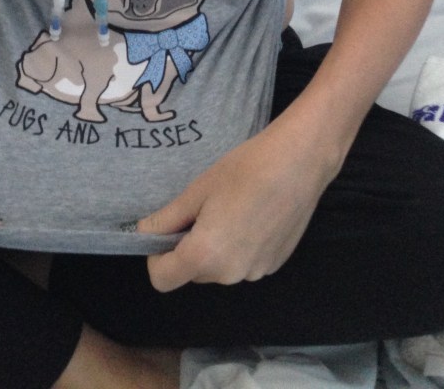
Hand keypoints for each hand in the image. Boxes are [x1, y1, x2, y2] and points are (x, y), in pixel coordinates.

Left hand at [138, 117, 339, 292]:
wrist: (299, 164)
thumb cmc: (244, 170)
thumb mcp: (198, 190)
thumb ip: (168, 218)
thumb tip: (144, 232)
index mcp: (205, 256)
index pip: (162, 279)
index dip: (156, 256)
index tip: (166, 229)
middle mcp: (230, 274)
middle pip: (192, 273)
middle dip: (188, 247)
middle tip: (201, 209)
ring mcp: (255, 272)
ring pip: (219, 268)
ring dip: (215, 248)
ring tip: (230, 208)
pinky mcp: (275, 264)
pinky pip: (242, 262)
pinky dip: (239, 246)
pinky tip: (253, 214)